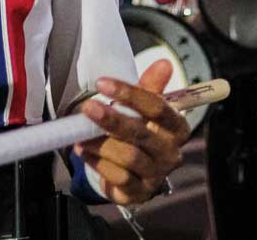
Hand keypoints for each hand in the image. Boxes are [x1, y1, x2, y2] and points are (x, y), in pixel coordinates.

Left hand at [74, 60, 189, 204]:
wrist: (137, 172)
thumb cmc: (142, 132)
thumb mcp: (146, 108)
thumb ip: (152, 86)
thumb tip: (164, 63)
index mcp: (177, 128)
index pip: (158, 108)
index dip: (130, 94)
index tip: (103, 82)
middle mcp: (170, 153)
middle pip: (141, 133)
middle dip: (112, 119)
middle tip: (88, 108)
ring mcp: (156, 175)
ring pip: (129, 157)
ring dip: (100, 144)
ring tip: (80, 134)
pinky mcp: (139, 192)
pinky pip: (118, 178)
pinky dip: (98, 163)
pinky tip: (84, 151)